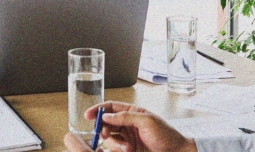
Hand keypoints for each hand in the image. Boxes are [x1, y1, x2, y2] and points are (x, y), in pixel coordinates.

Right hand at [63, 101, 196, 151]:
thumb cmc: (166, 135)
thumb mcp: (147, 121)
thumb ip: (126, 117)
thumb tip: (107, 115)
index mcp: (132, 112)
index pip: (111, 107)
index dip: (98, 110)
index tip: (88, 115)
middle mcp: (127, 124)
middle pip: (106, 123)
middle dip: (103, 129)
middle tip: (105, 134)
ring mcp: (127, 138)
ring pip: (109, 138)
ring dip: (114, 143)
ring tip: (127, 148)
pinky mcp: (128, 150)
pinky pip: (115, 149)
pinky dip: (117, 150)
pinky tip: (128, 151)